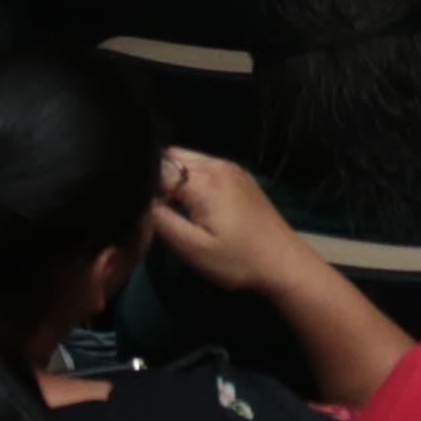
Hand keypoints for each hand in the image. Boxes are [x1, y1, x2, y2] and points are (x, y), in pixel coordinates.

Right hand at [145, 148, 314, 291]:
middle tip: (152, 208)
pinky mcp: (239, 176)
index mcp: (203, 180)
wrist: (283, 263)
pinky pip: (203, 165)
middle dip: (154, 177)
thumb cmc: (237, 260)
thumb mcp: (193, 248)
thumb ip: (161, 221)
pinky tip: (190, 203)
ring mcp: (230, 168)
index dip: (141, 187)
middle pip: (170, 157)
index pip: (156, 168)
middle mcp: (216, 164)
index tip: (137, 208)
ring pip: (186, 159)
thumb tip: (139, 201)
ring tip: (169, 207)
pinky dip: (189, 178)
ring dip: (172, 177)